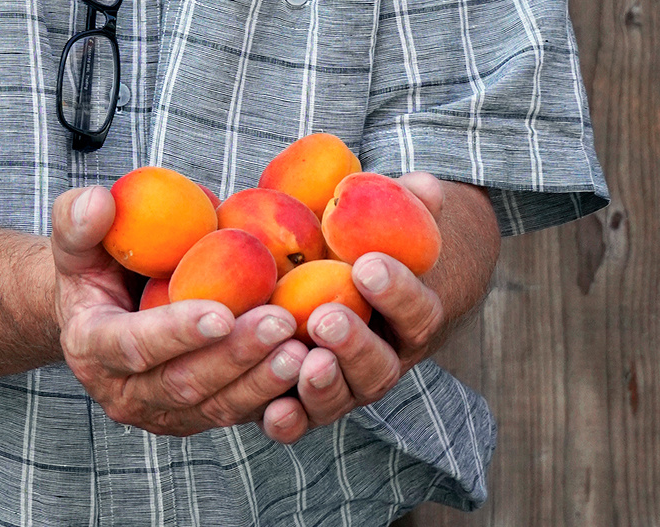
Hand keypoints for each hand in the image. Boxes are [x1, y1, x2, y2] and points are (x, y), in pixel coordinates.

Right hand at [51, 186, 308, 435]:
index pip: (133, 346)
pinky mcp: (197, 418)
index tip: (222, 312)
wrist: (102, 313)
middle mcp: (124, 392)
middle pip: (184, 383)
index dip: (176, 332)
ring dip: (262, 382)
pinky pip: (239, 415)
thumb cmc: (95, 267)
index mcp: (91, 347)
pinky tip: (311, 370)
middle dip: (235, 356)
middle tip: (281, 322)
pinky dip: (275, 397)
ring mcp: (163, 412)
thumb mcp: (76, 239)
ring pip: (217, 407)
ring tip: (303, 349)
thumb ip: (77, 220)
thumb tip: (100, 203)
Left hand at [261, 172, 466, 442]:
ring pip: (344, 397)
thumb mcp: (392, 216)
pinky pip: (304, 418)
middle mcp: (386, 358)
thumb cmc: (375, 241)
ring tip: (303, 362)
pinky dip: (291, 421)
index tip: (368, 264)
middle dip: (354, 344)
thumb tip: (421, 184)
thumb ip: (406, 202)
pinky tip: (271, 413)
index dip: (397, 291)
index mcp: (413, 316)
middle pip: (381, 366)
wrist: (360, 284)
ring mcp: (349, 384)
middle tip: (325, 319)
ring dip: (324, 386)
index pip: (417, 310)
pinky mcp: (311, 400)